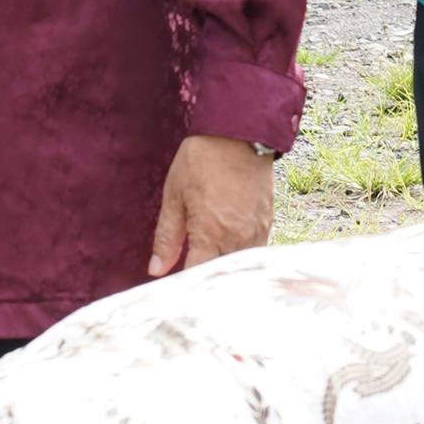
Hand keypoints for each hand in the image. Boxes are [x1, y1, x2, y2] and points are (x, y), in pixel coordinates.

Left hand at [148, 136, 273, 277]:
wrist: (239, 133)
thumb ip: (167, 237)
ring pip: (240, 267)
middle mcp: (237, 238)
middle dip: (206, 281)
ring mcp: (256, 231)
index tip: (174, 289)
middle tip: (191, 281)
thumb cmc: (202, 161)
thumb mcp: (175, 196)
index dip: (185, 286)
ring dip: (225, 270)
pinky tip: (227, 252)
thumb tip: (156, 269)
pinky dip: (241, 257)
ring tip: (209, 270)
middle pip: (221, 275)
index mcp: (210, 234)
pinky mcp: (267, 222)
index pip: (197, 275)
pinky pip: (255, 251)